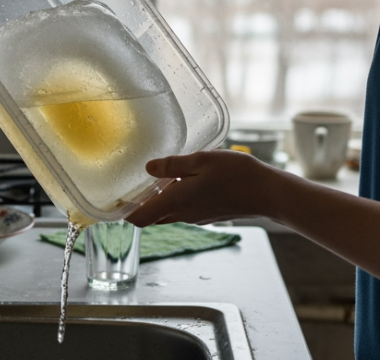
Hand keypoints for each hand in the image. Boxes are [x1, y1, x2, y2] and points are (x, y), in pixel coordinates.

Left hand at [125, 150, 277, 226]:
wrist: (268, 193)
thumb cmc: (237, 175)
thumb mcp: (201, 160)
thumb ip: (172, 165)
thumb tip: (149, 168)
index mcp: (176, 203)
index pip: (139, 219)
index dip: (122, 212)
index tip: (111, 200)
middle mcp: (183, 215)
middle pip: (151, 216)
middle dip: (140, 203)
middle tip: (133, 182)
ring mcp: (197, 217)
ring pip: (168, 212)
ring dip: (160, 198)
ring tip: (160, 174)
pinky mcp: (209, 214)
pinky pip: (184, 209)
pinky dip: (177, 197)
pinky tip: (186, 178)